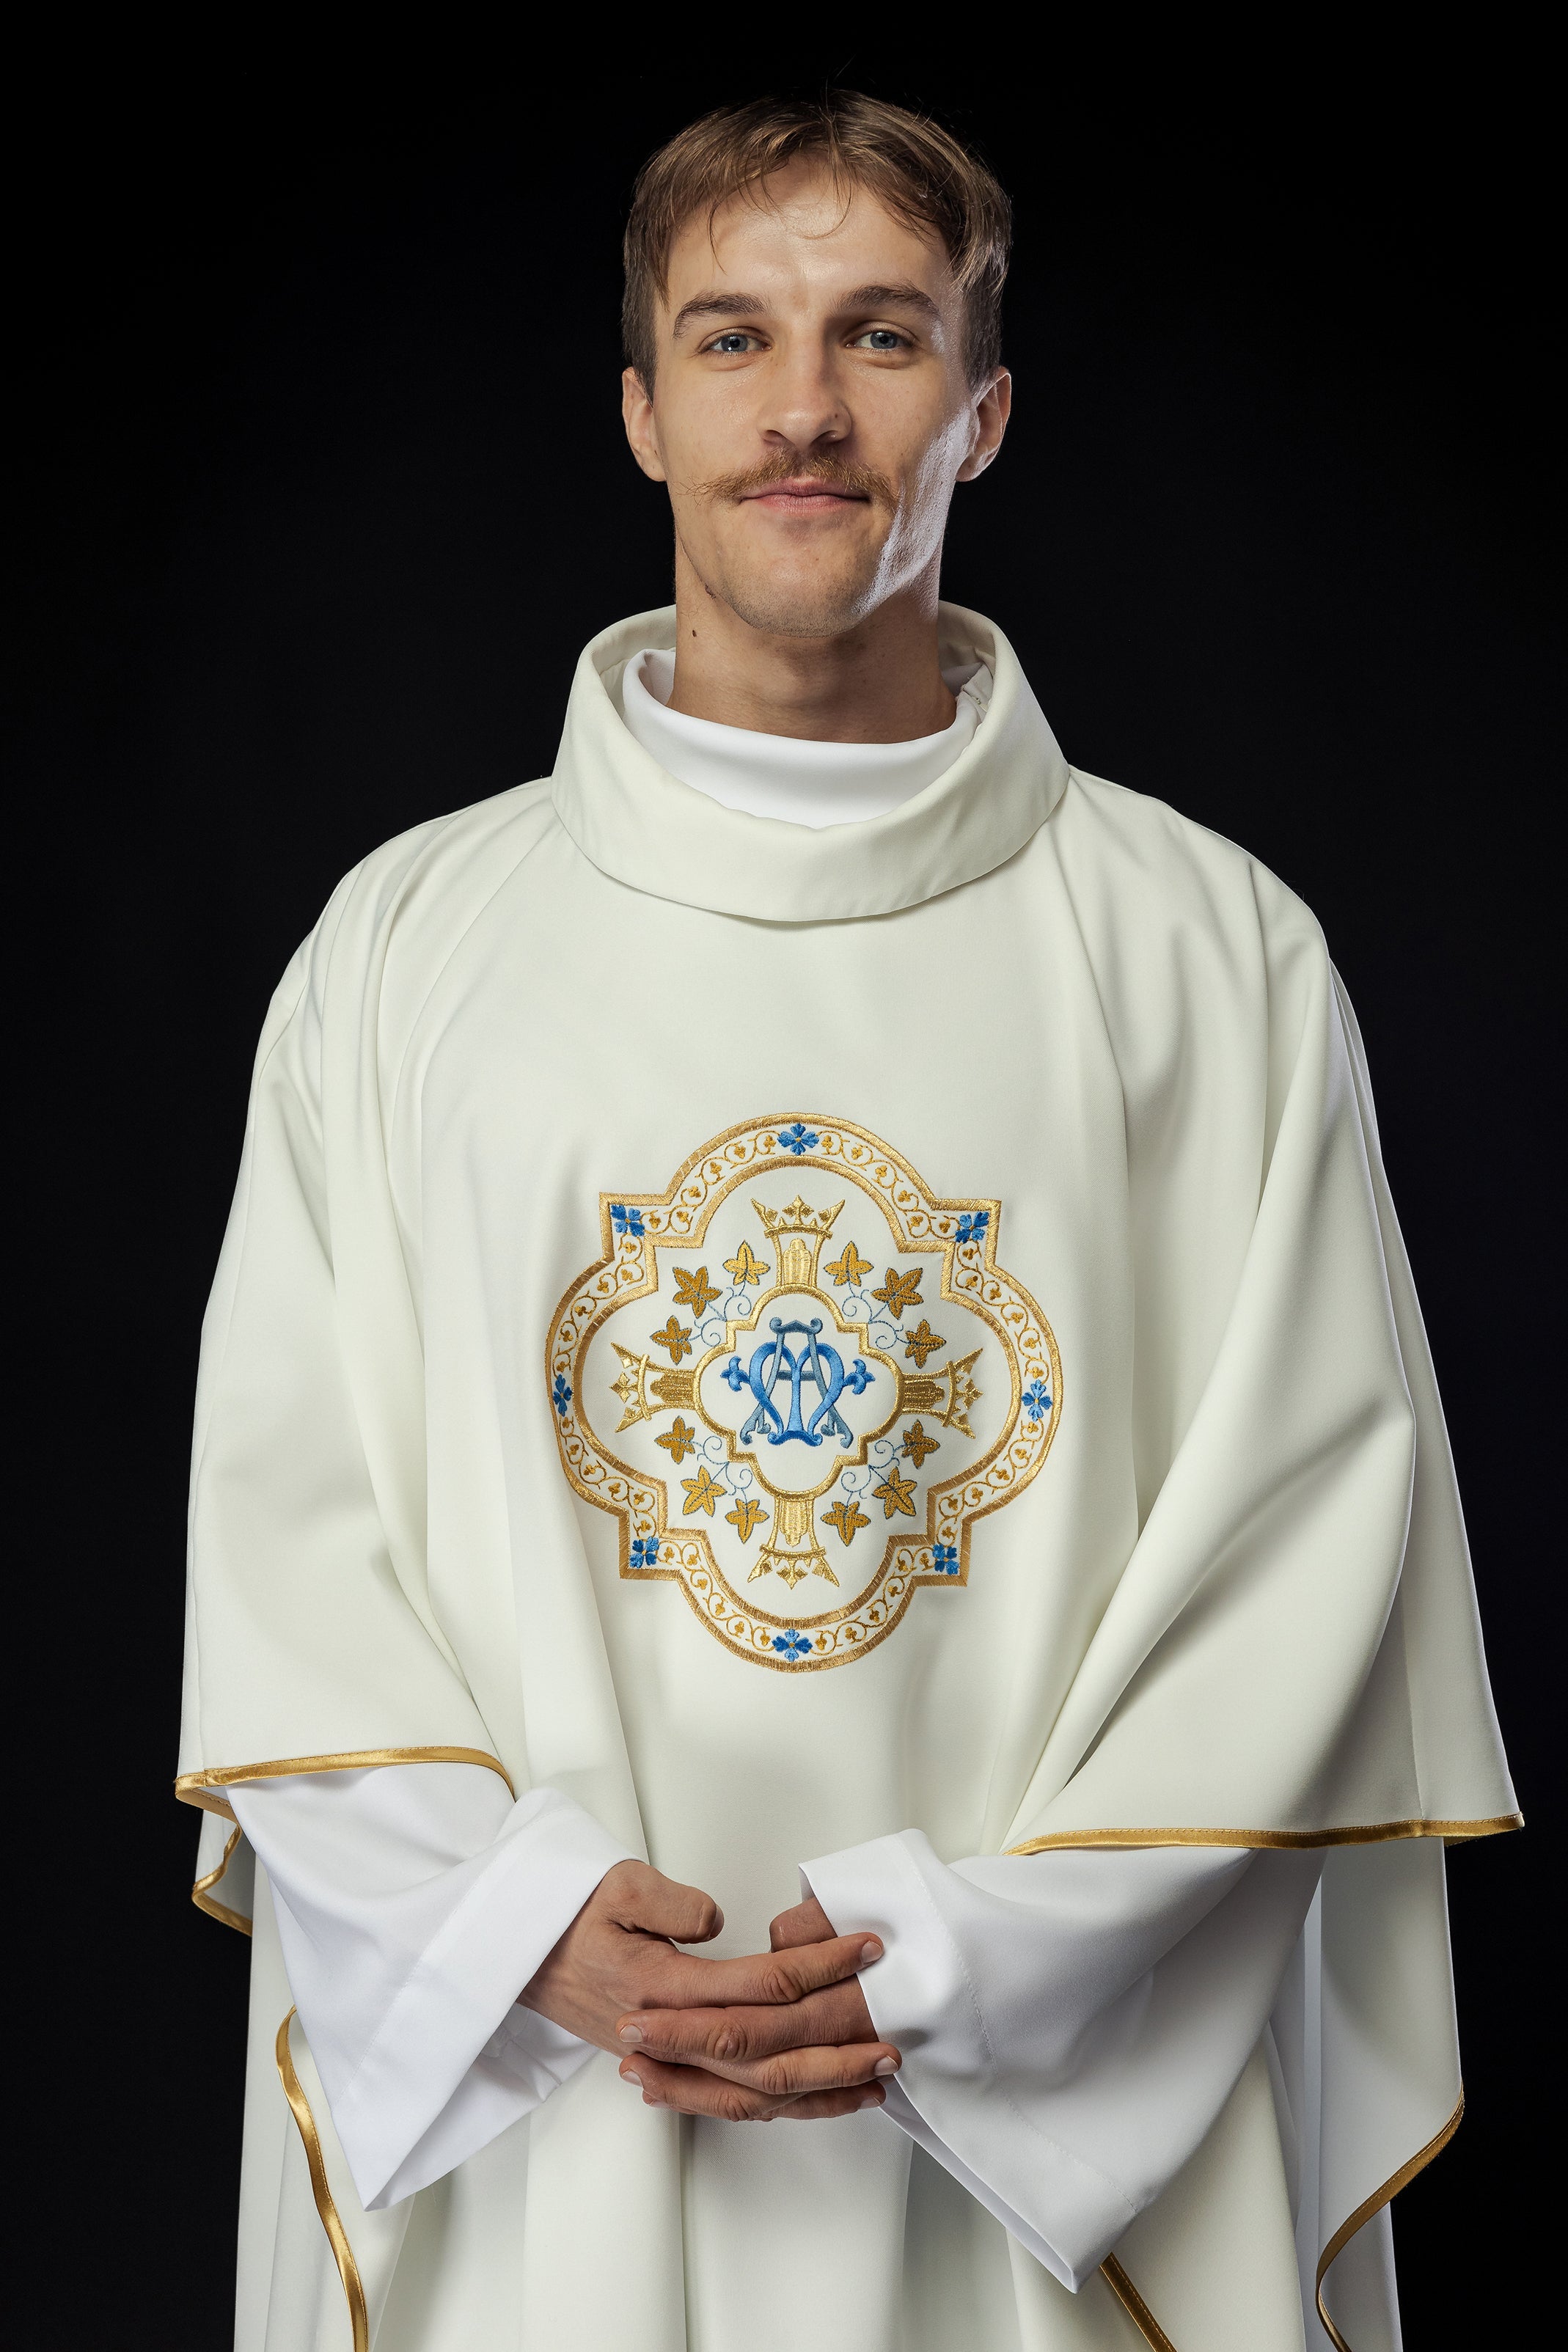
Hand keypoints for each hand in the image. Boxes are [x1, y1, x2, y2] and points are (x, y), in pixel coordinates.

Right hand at [521, 1860, 878, 2074]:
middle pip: (768, 2052)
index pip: (757, 1985)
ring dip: (820, 2088)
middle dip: (836, 2041)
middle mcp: (669, 2034)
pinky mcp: (670, 2068)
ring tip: (876, 2077)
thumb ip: (671, 1905)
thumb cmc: (572, 1914)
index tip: (864, 1947)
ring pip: (756, 2091)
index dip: (818, 1967)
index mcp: (661, 1986)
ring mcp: (669, 2060)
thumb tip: (718, 1923)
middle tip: (892, 2027)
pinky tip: (820, 2098)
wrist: (523, 1956)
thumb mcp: (617, 1886)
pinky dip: (783, 2106)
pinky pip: (733, 2101)